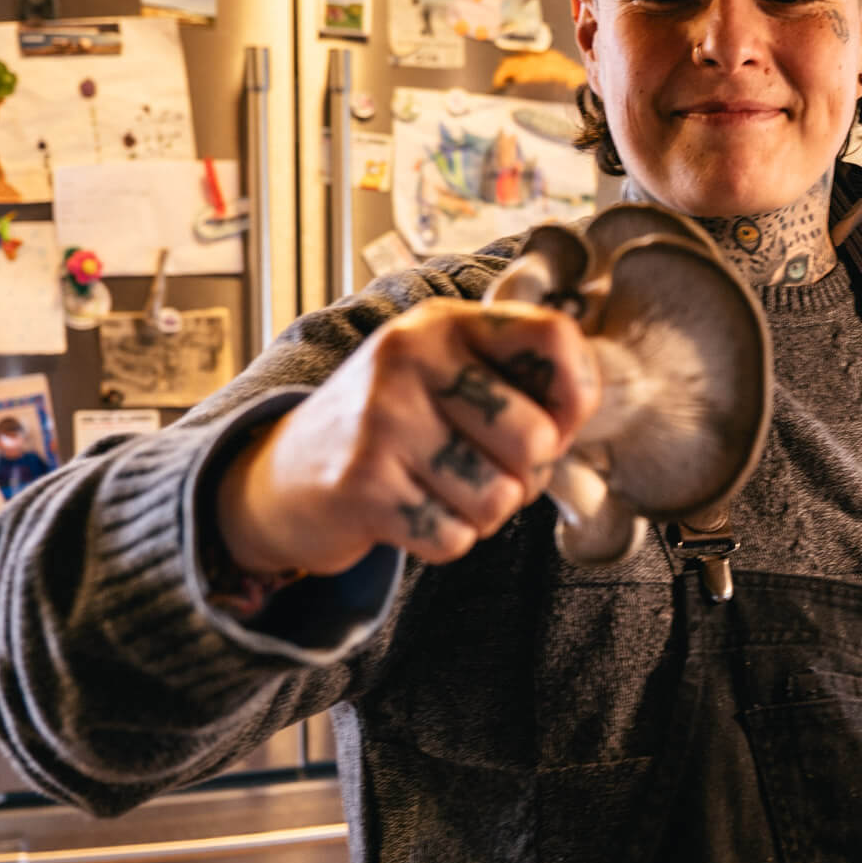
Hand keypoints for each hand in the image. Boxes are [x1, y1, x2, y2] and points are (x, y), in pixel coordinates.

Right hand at [214, 299, 599, 575]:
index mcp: (443, 323)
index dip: (579, 392)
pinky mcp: (364, 484)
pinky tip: (411, 511)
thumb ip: (513, 379)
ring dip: (483, 512)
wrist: (280, 475)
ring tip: (441, 488)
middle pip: (536, 439)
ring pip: (500, 498)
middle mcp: (411, 359)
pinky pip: (456, 536)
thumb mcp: (443, 375)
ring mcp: (384, 420)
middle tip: (486, 468)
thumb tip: (580, 416)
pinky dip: (444, 539)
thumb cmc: (386, 425)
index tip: (564, 420)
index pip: (552, 336)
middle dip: (526, 475)